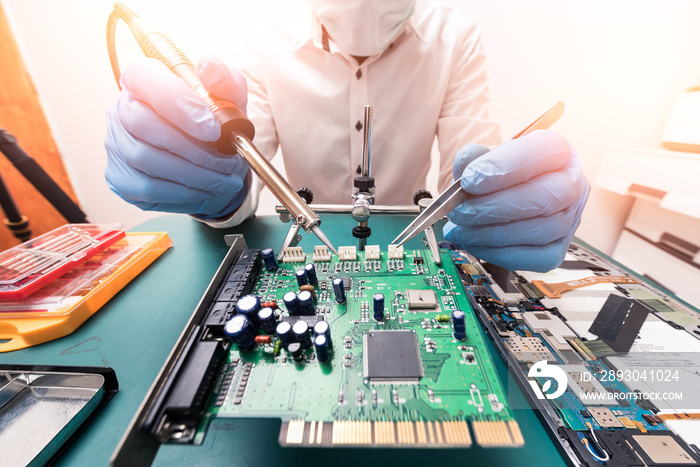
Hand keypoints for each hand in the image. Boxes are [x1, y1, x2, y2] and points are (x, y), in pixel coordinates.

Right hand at [104, 56, 249, 218]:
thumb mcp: (230, 99)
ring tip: (225, 179)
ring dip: (194, 174)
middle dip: (191, 147)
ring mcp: (117, 145)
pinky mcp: (121, 178)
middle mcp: (122, 110)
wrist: (211, 163)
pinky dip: (184, 192)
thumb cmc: (213, 126)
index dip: (177, 102)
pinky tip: (206, 190)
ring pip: (146, 159)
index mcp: (144, 81)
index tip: (213, 129)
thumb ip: (225, 80)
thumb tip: (209, 66)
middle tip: (226, 161)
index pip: (145, 79)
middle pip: (142, 123)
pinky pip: (148, 188)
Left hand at [443, 130, 589, 271]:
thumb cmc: (493, 179)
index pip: (544, 150)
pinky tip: (476, 244)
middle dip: (497, 208)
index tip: (469, 180)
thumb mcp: (480, 160)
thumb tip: (467, 167)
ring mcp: (569, 220)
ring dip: (494, 234)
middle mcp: (572, 184)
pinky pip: (537, 258)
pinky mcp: (558, 249)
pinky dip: (501, 253)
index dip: (505, 167)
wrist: (494, 200)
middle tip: (461, 212)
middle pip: (549, 196)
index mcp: (558, 151)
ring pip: (543, 230)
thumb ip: (471, 158)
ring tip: (462, 230)